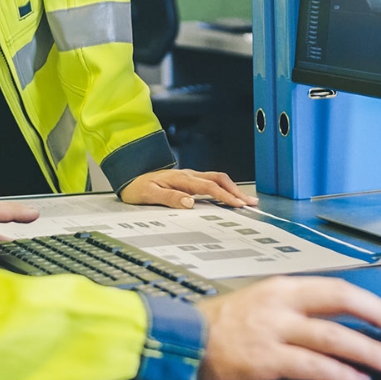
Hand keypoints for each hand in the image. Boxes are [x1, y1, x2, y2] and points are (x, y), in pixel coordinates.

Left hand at [119, 168, 258, 208]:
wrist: (129, 177)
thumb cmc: (138, 187)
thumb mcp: (149, 195)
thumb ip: (169, 198)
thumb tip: (190, 202)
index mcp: (181, 178)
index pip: (209, 186)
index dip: (225, 195)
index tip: (238, 204)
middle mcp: (188, 175)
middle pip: (218, 178)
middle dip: (236, 190)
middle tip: (251, 203)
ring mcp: (189, 176)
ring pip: (216, 178)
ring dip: (232, 188)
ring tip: (246, 200)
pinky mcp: (188, 180)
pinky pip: (210, 181)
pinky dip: (223, 188)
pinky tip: (229, 197)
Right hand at [195, 276, 380, 379]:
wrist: (187, 338)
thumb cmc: (223, 323)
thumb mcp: (262, 303)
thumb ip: (296, 311)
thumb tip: (336, 326)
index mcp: (283, 286)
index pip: (337, 287)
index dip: (370, 303)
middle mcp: (282, 302)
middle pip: (340, 301)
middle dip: (376, 317)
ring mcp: (274, 329)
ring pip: (332, 335)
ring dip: (367, 350)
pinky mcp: (266, 358)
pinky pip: (312, 365)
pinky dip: (339, 373)